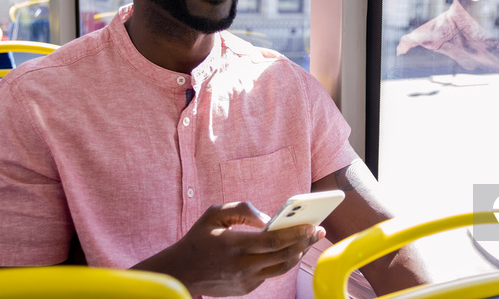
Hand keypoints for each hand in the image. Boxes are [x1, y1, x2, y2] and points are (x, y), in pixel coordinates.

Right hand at [133, 201, 324, 296]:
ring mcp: (244, 281)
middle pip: (282, 256)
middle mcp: (241, 266)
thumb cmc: (198, 239)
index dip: (295, 234)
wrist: (180, 273)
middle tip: (319, 231)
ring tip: (308, 240)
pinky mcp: (245, 289)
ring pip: (280, 268)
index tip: (312, 224)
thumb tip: (267, 218)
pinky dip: (281, 261)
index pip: (273, 241)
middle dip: (304, 243)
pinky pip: (269, 274)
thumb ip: (241, 210)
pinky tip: (289, 249)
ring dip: (298, 254)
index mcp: (233, 245)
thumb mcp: (214, 215)